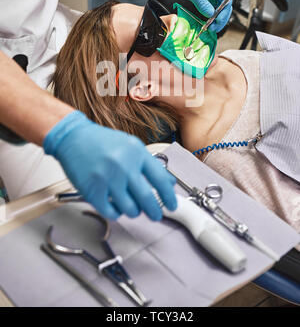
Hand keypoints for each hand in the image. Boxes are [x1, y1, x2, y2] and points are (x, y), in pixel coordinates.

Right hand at [43, 111, 176, 219]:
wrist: (73, 137)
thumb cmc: (101, 141)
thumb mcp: (130, 145)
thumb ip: (148, 163)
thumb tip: (167, 182)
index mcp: (136, 152)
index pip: (160, 179)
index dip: (169, 196)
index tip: (172, 204)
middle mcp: (123, 165)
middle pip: (147, 199)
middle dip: (155, 212)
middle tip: (156, 215)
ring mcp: (108, 179)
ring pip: (130, 209)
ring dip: (134, 212)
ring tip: (132, 206)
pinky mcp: (93, 191)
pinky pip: (111, 212)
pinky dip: (117, 212)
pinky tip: (116, 206)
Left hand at [158, 0, 231, 32]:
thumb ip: (202, 3)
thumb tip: (210, 14)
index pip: (227, 0)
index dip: (224, 12)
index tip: (218, 21)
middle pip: (225, 7)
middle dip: (221, 18)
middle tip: (214, 28)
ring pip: (219, 10)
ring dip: (216, 19)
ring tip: (211, 28)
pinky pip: (212, 10)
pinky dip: (211, 17)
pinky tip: (208, 23)